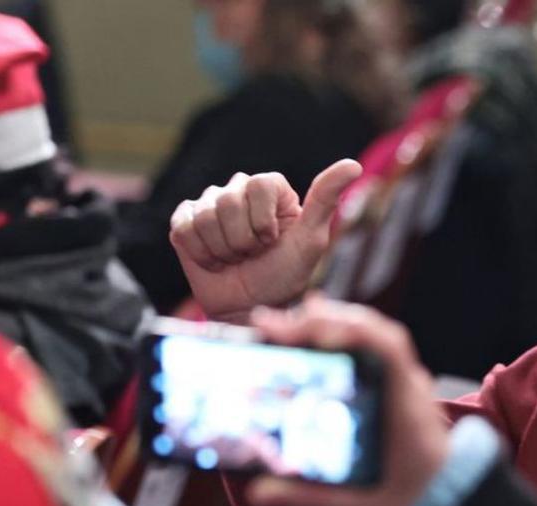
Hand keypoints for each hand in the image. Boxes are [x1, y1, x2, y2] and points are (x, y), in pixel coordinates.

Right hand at [168, 160, 361, 321]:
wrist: (249, 308)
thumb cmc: (283, 275)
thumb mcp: (311, 240)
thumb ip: (326, 199)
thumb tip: (352, 165)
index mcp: (270, 188)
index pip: (259, 185)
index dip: (264, 222)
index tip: (272, 241)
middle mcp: (239, 189)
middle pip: (228, 201)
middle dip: (243, 241)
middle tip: (252, 255)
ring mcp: (208, 204)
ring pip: (205, 217)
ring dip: (223, 250)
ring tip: (234, 259)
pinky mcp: (184, 221)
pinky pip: (184, 228)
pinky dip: (201, 253)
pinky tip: (214, 261)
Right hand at [244, 295, 449, 505]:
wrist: (444, 491)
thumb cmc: (407, 495)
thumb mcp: (360, 502)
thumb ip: (310, 497)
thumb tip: (258, 493)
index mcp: (406, 410)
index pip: (388, 351)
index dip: (352, 331)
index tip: (310, 331)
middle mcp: (408, 384)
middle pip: (375, 331)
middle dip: (325, 320)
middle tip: (274, 326)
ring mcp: (404, 377)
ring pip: (373, 330)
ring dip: (330, 320)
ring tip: (286, 323)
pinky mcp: (394, 378)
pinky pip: (372, 342)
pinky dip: (341, 330)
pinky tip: (311, 329)